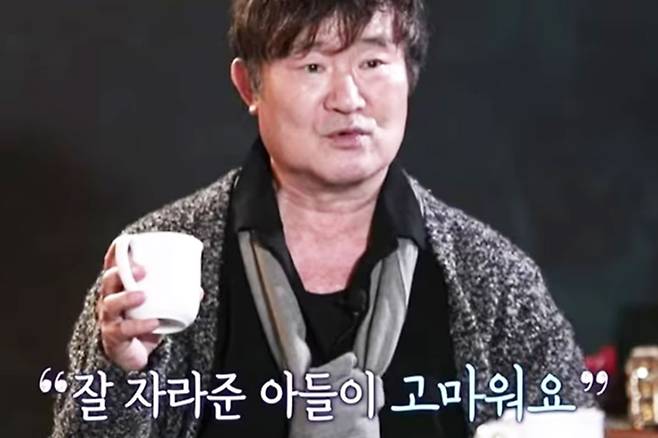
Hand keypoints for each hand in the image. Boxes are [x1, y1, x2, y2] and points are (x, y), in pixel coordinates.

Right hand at [96, 242, 161, 371]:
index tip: (123, 243)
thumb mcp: (157, 307)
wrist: (130, 357)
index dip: (115, 254)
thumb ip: (174, 297)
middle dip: (121, 272)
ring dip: (126, 297)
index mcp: (119, 289)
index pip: (111, 268)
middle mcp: (109, 301)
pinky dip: (140, 326)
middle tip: (141, 269)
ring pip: (110, 304)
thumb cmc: (141, 325)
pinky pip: (124, 330)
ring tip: (142, 295)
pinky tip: (154, 322)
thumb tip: (198, 290)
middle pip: (108, 282)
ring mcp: (109, 319)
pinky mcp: (114, 337)